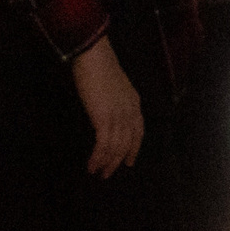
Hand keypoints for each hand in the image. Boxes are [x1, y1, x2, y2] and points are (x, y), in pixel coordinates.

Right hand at [71, 40, 143, 176]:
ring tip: (98, 172)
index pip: (138, 131)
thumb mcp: (113, 85)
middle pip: (127, 143)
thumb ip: (115, 100)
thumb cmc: (99, 66)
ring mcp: (118, 116)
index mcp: (134, 102)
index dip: (134, 148)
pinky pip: (103, 145)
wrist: (94, 57)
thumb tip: (105, 113)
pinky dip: (98, 157)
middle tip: (107, 173)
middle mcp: (130, 111)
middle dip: (118, 161)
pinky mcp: (104, 118)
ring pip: (116, 147)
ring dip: (107, 163)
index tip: (129, 162)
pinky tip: (91, 164)